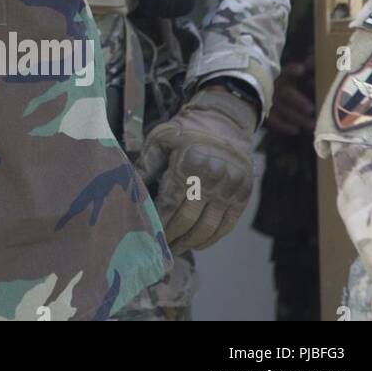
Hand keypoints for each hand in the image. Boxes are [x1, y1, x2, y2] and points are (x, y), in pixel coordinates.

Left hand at [136, 84, 257, 253]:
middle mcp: (213, 178)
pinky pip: (226, 226)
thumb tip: (128, 192)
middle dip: (172, 237)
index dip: (158, 222)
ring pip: (208, 227)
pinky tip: (196, 243)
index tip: (147, 235)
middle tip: (159, 249)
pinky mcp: (243, 196)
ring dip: (190, 243)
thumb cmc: (185, 130)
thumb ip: (145, 166)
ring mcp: (231, 189)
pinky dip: (211, 239)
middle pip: (189, 219)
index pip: (170, 203)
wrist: (224, 121)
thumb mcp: (160, 139)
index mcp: (190, 163)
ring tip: (175, 249)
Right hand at [265, 59, 315, 135]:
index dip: (292, 70)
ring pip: (280, 108)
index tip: (302, 69)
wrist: (273, 99)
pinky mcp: (266, 114)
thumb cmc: (294, 87)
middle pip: (284, 93)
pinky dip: (283, 126)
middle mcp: (275, 88)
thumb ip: (307, 70)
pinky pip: (272, 120)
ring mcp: (269, 101)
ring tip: (311, 125)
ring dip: (296, 117)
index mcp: (284, 77)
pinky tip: (295, 130)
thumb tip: (310, 65)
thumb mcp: (301, 77)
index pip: (287, 71)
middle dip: (297, 101)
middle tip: (311, 109)